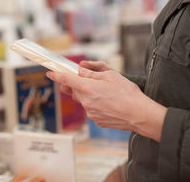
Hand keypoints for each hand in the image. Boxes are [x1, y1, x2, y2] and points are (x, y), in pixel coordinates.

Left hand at [47, 67, 166, 141]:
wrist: (139, 114)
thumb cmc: (127, 93)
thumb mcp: (110, 75)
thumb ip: (92, 72)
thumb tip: (80, 70)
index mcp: (87, 87)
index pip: (65, 79)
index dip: (56, 75)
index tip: (50, 73)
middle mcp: (85, 101)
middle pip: (74, 90)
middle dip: (76, 84)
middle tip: (85, 79)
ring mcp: (90, 112)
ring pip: (83, 100)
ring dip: (88, 94)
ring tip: (106, 92)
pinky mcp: (96, 120)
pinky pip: (91, 109)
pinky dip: (96, 104)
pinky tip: (109, 103)